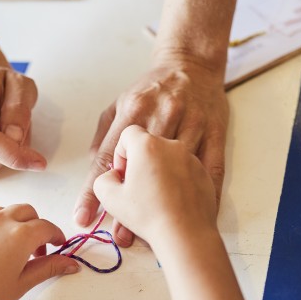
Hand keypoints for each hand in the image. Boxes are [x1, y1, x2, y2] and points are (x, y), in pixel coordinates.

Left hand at [0, 205, 78, 299]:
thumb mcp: (23, 283)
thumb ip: (49, 267)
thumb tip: (71, 263)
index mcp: (20, 235)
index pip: (47, 227)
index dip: (56, 236)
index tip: (58, 245)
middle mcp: (0, 220)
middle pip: (28, 212)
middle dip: (36, 226)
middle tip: (35, 249)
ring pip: (6, 211)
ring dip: (15, 223)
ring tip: (11, 249)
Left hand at [75, 60, 228, 246]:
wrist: (192, 63)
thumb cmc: (150, 90)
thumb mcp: (119, 104)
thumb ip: (106, 138)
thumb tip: (98, 173)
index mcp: (134, 110)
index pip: (107, 157)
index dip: (93, 191)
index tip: (83, 217)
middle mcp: (163, 115)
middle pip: (143, 170)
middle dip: (129, 206)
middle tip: (119, 236)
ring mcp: (193, 123)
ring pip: (177, 173)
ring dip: (165, 206)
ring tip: (151, 235)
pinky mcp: (216, 132)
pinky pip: (211, 169)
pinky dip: (205, 196)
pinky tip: (196, 217)